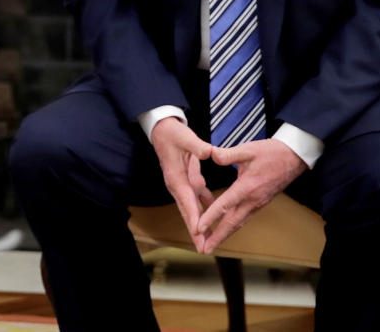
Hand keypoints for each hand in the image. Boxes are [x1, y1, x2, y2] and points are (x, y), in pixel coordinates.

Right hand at [150, 117, 214, 251]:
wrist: (162, 129)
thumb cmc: (173, 133)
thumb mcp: (185, 137)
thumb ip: (198, 146)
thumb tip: (210, 153)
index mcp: (176, 177)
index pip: (186, 200)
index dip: (193, 216)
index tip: (199, 233)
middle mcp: (178, 185)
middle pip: (188, 212)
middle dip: (195, 232)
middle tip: (203, 249)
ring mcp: (183, 184)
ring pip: (193, 209)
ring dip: (201, 225)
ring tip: (209, 242)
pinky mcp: (189, 180)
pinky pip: (198, 199)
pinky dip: (206, 209)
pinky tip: (216, 217)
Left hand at [195, 139, 307, 253]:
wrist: (294, 157)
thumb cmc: (271, 153)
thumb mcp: (248, 149)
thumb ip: (228, 154)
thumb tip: (210, 154)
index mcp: (247, 187)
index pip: (224, 205)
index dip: (210, 217)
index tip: (198, 229)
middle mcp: (252, 200)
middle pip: (232, 223)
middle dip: (217, 237)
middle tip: (203, 249)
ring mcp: (257, 204)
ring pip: (238, 223)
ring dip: (224, 235)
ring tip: (211, 245)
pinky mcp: (260, 203)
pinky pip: (244, 218)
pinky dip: (232, 226)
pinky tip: (224, 229)